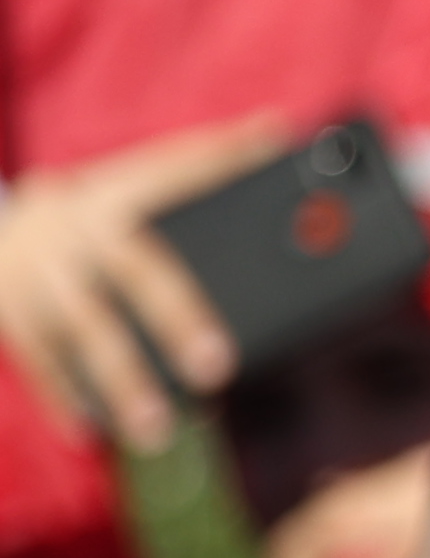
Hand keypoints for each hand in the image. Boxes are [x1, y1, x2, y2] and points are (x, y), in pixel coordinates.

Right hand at [0, 119, 283, 452]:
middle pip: (133, 274)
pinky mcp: (7, 307)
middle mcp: (77, 227)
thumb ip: (202, 163)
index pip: (176, 180)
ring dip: (121, 382)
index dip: (219, 183)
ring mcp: (38, 270)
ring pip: (82, 329)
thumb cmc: (95, 212)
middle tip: (216, 370)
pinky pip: (39, 358)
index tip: (265, 191)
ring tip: (158, 429)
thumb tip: (275, 128)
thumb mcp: (133, 182)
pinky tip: (93, 429)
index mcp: (119, 192)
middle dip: (174, 322)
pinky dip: (65, 395)